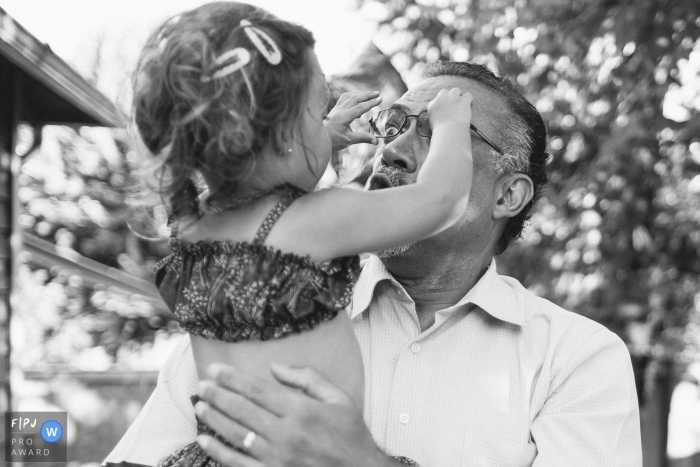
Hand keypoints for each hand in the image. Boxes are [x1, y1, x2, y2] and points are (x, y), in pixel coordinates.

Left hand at [194, 363, 393, 466]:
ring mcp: (277, 458)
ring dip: (214, 419)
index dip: (232, 378)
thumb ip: (307, 379)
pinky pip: (238, 463)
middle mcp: (286, 434)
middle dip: (217, 396)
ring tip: (199, 406)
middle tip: (200, 386)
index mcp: (301, 411)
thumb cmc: (350, 435)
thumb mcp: (338, 398)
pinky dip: (218, 452)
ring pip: (236, 435)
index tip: (215, 370)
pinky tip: (204, 441)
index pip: (257, 390)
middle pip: (242, 410)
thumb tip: (275, 367)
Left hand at [325, 91, 381, 150]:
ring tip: (369, 95)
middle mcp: (340, 110)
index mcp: (344, 117)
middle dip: (367, 95)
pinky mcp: (334, 109)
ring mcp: (336, 109)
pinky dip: (352, 97)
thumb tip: (376, 141)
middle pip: (355, 98)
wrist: (318, 139)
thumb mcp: (349, 140)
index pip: (360, 107)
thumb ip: (363, 138)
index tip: (380, 99)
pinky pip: (344, 99)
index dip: (371, 103)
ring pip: (349, 96)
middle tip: (378, 94)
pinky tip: (357, 101)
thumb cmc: (333, 141)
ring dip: (360, 94)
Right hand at [426, 88, 472, 131]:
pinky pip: (468, 95)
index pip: (436, 99)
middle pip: (445, 91)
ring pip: (456, 90)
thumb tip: (439, 118)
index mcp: (432, 105)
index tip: (445, 109)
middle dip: (449, 97)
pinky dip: (469, 100)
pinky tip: (469, 106)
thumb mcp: (432, 124)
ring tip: (461, 104)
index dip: (442, 103)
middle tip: (452, 105)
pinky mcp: (463, 100)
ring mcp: (452, 98)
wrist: (449, 132)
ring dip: (458, 96)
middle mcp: (441, 99)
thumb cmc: (440, 132)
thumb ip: (435, 117)